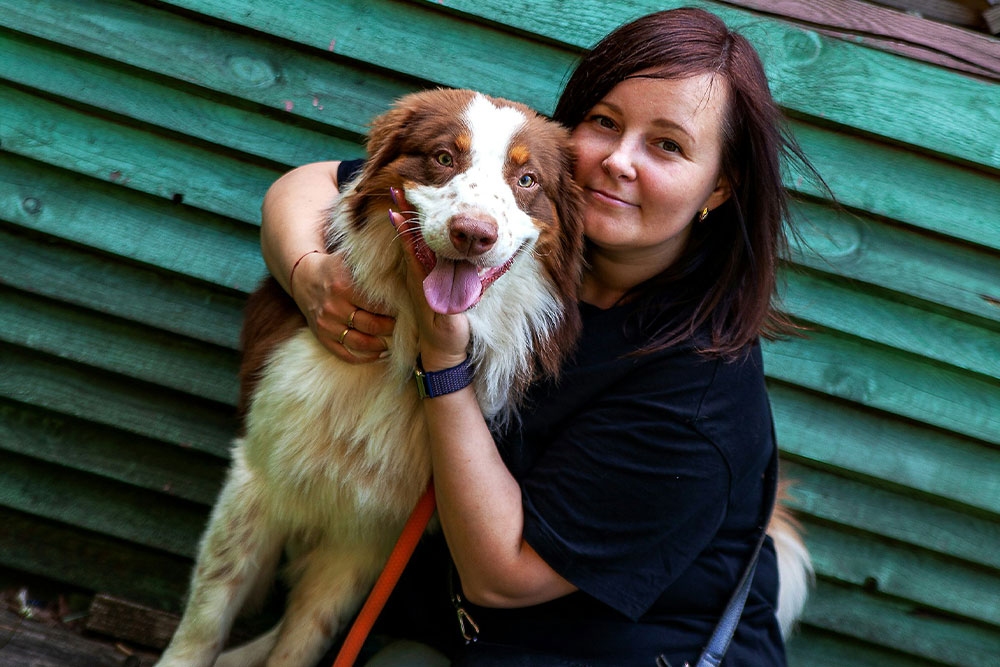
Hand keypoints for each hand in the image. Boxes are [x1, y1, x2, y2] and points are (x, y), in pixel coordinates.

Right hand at [291, 250, 394, 362]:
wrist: (305, 279)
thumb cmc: (336, 269)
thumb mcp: (349, 260)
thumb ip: (373, 265)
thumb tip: (404, 267)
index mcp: (343, 285)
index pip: (378, 304)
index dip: (395, 309)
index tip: (406, 310)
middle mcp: (333, 306)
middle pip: (371, 325)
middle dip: (391, 327)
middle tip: (402, 325)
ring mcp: (326, 324)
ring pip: (360, 342)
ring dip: (381, 345)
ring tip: (392, 341)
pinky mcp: (321, 337)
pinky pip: (345, 354)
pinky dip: (365, 358)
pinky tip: (379, 354)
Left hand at [391, 204, 469, 371]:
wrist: (440, 351)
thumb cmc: (447, 335)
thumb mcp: (449, 323)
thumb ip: (450, 310)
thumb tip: (451, 299)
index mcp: (425, 281)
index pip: (413, 247)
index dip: (406, 225)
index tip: (398, 204)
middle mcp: (421, 274)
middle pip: (411, 237)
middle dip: (405, 213)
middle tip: (396, 187)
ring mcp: (424, 276)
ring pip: (415, 242)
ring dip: (407, 219)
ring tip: (399, 196)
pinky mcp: (428, 281)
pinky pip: (420, 253)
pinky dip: (415, 236)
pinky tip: (413, 225)